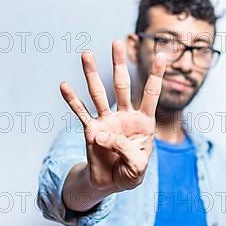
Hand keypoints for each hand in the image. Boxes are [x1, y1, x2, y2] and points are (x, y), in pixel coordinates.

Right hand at [60, 40, 166, 196]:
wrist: (111, 184)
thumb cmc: (130, 173)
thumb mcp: (138, 166)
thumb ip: (126, 149)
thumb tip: (101, 134)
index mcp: (144, 122)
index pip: (151, 94)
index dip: (155, 75)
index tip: (161, 54)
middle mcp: (125, 116)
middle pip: (122, 85)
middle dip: (120, 64)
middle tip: (118, 42)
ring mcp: (107, 121)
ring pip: (98, 93)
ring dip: (92, 73)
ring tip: (87, 53)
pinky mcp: (91, 130)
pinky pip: (80, 113)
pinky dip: (72, 100)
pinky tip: (64, 85)